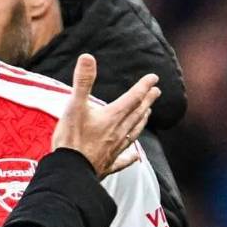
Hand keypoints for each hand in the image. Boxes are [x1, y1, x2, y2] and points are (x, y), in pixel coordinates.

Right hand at [52, 54, 159, 179]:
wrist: (70, 169)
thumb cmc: (71, 137)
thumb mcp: (74, 105)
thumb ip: (83, 81)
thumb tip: (87, 57)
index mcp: (112, 116)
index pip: (133, 97)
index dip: (143, 86)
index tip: (154, 78)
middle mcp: (118, 131)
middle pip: (137, 113)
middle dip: (147, 101)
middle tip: (156, 92)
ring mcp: (115, 148)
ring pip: (134, 132)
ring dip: (142, 120)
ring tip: (148, 113)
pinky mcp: (109, 163)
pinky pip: (124, 158)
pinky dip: (130, 156)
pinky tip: (134, 156)